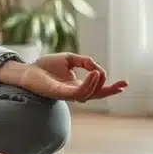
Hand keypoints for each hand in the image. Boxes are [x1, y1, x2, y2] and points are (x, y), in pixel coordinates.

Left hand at [0, 53, 127, 101]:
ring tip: (100, 73)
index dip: (111, 86)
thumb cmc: (45, 66)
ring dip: (97, 84)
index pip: (97, 88)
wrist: (27, 69)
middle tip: (123, 85)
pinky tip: (93, 75)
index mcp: (77, 85)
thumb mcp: (69, 59)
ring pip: (88, 94)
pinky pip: (78, 92)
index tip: (124, 83)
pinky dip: (88, 84)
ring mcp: (68, 94)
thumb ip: (85, 61)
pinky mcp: (61, 94)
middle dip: (110, 91)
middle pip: (96, 95)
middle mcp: (75, 92)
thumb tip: (96, 67)